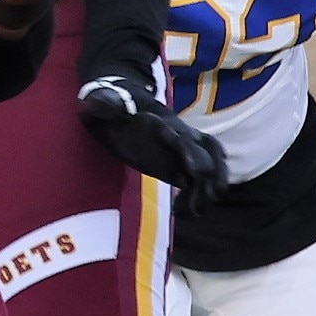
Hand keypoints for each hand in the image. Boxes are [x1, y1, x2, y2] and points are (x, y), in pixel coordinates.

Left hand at [78, 75, 228, 203]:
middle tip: (203, 198)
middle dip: (211, 174)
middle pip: (209, 151)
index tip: (193, 172)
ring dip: (210, 188)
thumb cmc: (110, 105)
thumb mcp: (103, 103)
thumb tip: (105, 105)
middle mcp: (179, 136)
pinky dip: (198, 197)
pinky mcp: (177, 166)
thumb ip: (105, 104)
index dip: (190, 153)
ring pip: (212, 165)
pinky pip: (198, 181)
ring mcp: (181, 152)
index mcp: (161, 123)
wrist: (121, 106)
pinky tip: (185, 212)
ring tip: (194, 211)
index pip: (182, 136)